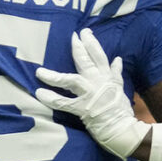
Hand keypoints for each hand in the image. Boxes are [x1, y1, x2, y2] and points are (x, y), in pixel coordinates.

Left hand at [35, 28, 146, 159]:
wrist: (123, 128)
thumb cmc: (121, 109)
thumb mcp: (120, 87)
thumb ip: (116, 73)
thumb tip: (118, 59)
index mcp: (107, 77)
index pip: (99, 55)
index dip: (91, 42)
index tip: (84, 32)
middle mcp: (97, 82)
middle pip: (85, 61)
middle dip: (77, 48)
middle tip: (70, 37)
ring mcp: (89, 95)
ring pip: (69, 81)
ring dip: (53, 76)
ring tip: (39, 72)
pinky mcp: (82, 109)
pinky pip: (63, 103)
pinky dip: (50, 98)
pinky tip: (39, 93)